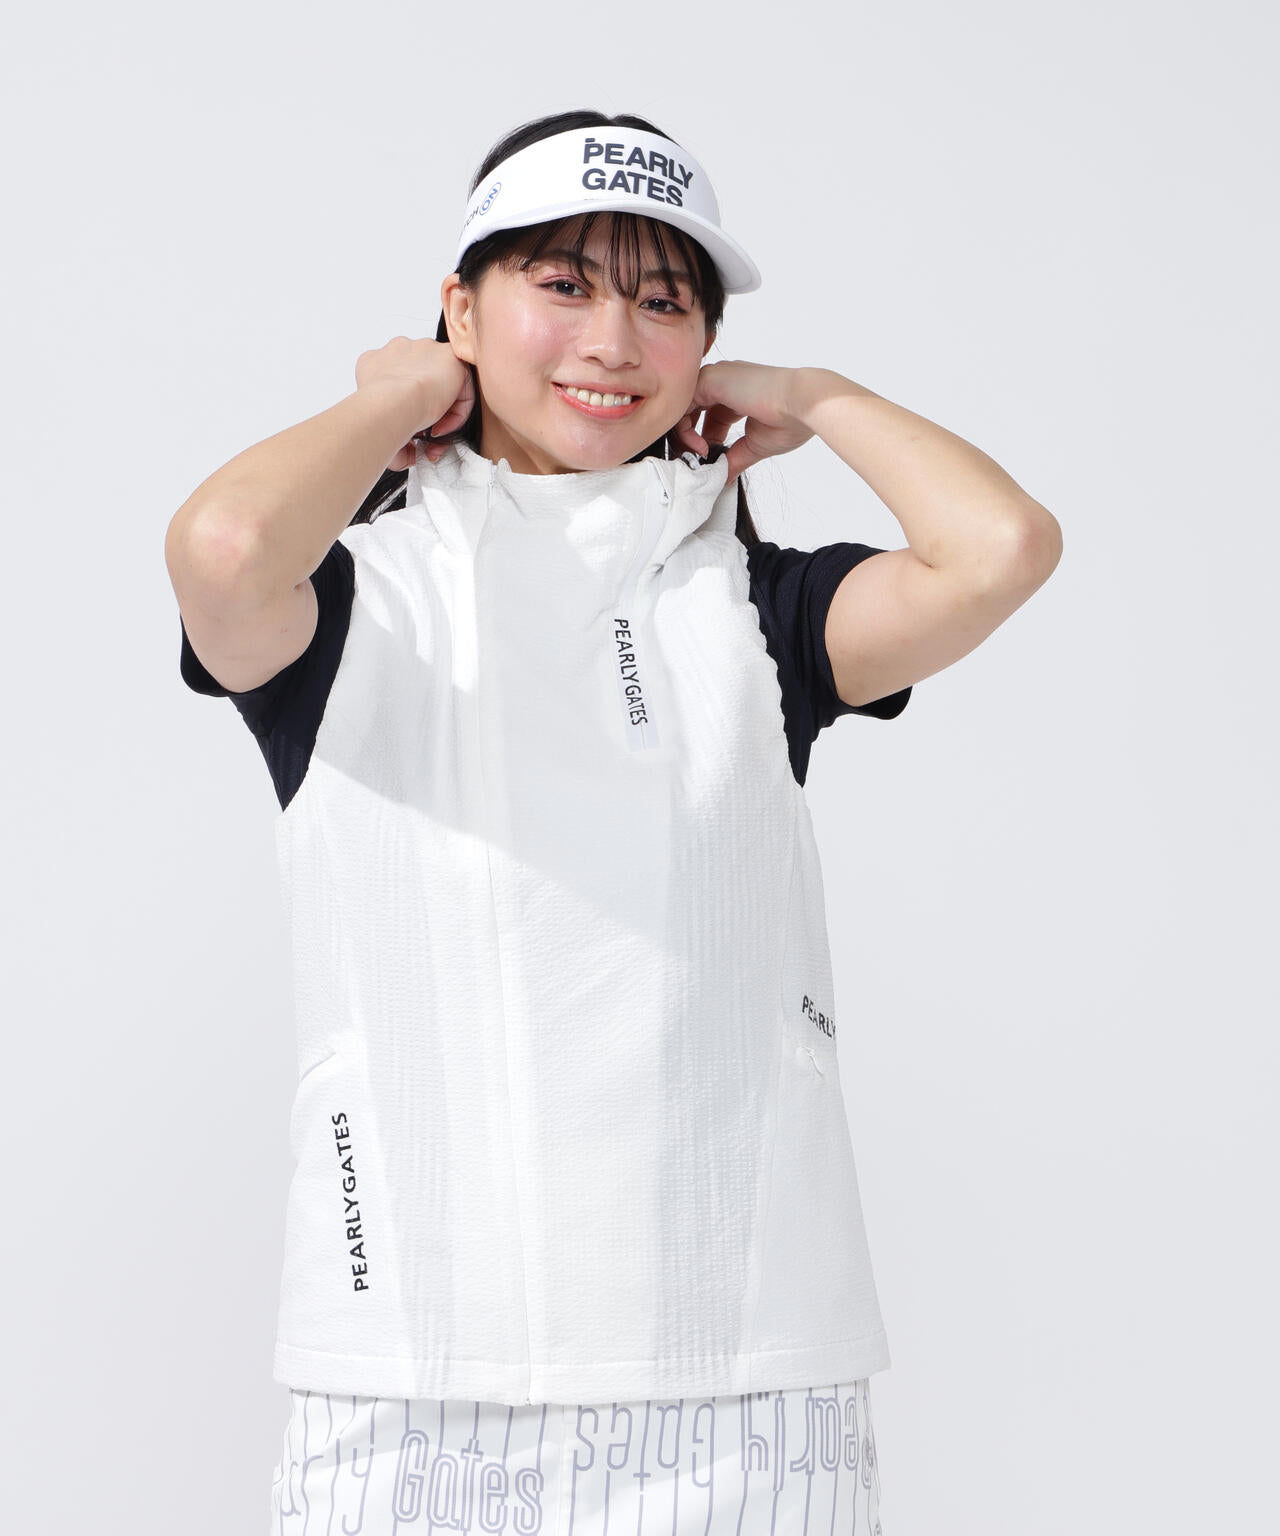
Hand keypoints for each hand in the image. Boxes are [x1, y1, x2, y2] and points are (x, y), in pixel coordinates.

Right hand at [354, 336, 474, 471]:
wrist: (389, 404)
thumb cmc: (375, 416)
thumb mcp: (377, 423)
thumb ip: (393, 432)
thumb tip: (406, 457)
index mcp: (375, 362)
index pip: (397, 382)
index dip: (407, 410)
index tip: (409, 433)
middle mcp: (399, 349)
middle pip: (423, 381)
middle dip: (428, 412)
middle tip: (425, 436)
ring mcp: (425, 349)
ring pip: (444, 385)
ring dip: (443, 415)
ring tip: (433, 435)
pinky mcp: (449, 356)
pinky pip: (462, 389)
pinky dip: (457, 413)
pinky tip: (443, 426)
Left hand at [671, 361, 814, 481]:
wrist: (801, 405)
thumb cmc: (790, 419)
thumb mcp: (755, 444)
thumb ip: (734, 458)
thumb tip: (723, 477)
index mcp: (737, 393)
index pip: (708, 417)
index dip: (704, 441)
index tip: (710, 461)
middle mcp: (724, 382)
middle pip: (692, 412)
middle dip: (689, 440)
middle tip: (697, 461)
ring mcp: (716, 378)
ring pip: (683, 408)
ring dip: (685, 437)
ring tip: (700, 455)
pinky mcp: (709, 380)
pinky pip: (682, 405)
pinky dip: (684, 430)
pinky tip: (700, 446)